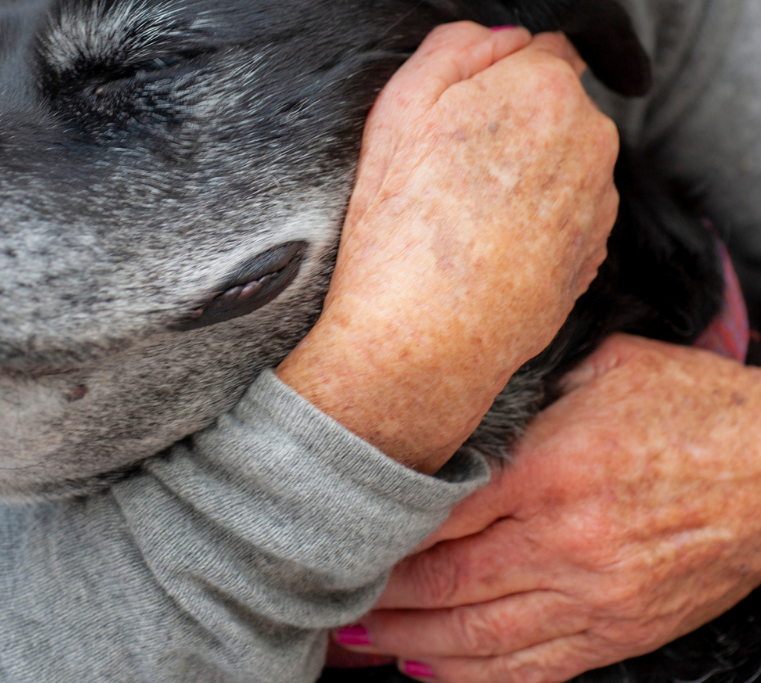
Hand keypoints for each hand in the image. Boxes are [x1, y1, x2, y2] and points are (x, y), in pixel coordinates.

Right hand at [277, 21, 618, 471]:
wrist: (427, 336)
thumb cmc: (402, 219)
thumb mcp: (400, 104)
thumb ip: (456, 44)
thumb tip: (501, 34)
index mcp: (545, 86)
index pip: (541, 45)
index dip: (495, 72)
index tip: (458, 107)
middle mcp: (591, 135)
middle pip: (554, 102)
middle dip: (514, 117)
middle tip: (451, 162)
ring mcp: (599, 196)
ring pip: (562, 156)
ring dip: (528, 167)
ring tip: (467, 211)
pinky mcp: (596, 249)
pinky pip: (567, 207)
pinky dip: (538, 214)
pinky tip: (490, 243)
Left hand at [343, 334, 760, 681]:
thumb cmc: (690, 408)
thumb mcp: (603, 367)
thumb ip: (529, 384)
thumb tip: (467, 387)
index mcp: (551, 470)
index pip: (440, 512)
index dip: (382, 530)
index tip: (339, 530)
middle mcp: (564, 543)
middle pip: (447, 583)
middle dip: (380, 595)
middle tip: (329, 596)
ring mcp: (593, 597)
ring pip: (480, 636)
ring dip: (411, 643)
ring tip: (360, 642)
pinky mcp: (619, 631)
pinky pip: (536, 668)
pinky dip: (477, 678)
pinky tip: (433, 674)